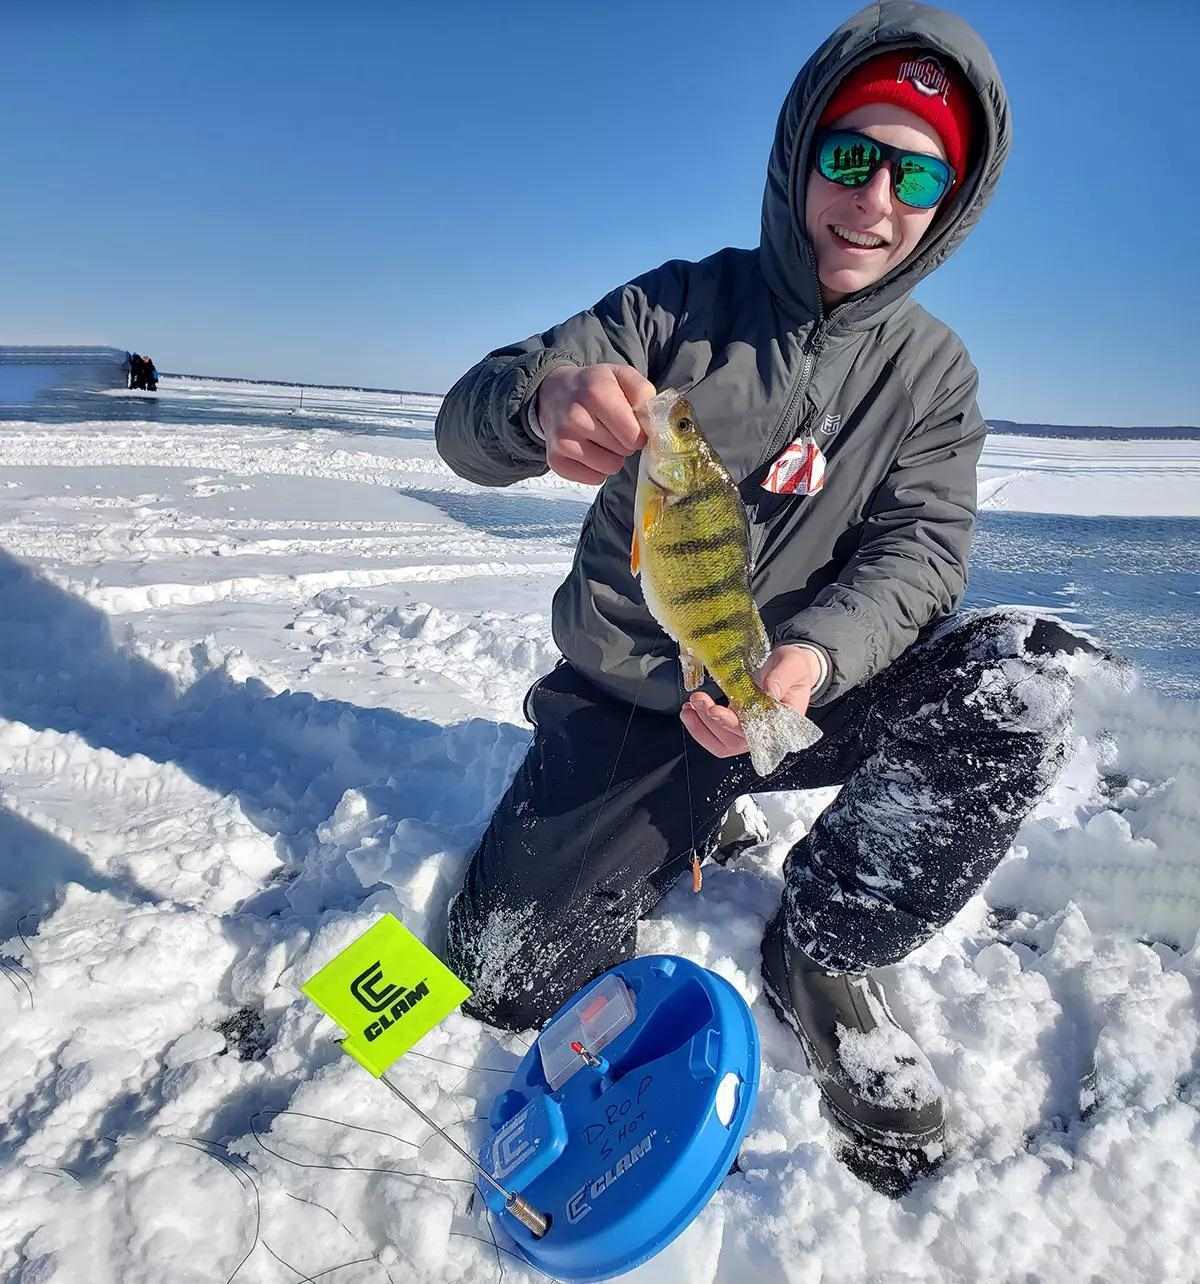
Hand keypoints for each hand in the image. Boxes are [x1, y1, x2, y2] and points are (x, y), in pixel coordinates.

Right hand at [537, 363, 654, 484]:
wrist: (554, 393)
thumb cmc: (594, 387)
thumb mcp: (620, 375)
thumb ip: (641, 391)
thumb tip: (650, 418)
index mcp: (596, 393)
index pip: (633, 434)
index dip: (639, 432)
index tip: (632, 424)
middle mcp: (575, 417)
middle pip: (624, 451)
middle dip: (624, 442)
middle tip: (613, 429)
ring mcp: (563, 441)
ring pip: (610, 468)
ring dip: (612, 457)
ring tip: (602, 439)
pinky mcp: (556, 461)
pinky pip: (594, 479)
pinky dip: (597, 469)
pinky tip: (590, 450)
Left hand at [680, 645, 821, 758]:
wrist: (789, 668)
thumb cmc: (794, 669)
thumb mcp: (793, 665)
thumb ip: (782, 677)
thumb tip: (769, 691)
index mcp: (783, 721)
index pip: (757, 731)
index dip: (733, 724)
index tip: (715, 711)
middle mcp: (765, 732)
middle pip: (735, 739)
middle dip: (712, 721)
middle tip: (698, 700)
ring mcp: (749, 732)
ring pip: (722, 743)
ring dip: (702, 727)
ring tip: (691, 706)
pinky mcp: (736, 727)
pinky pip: (716, 737)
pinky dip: (700, 727)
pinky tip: (691, 712)